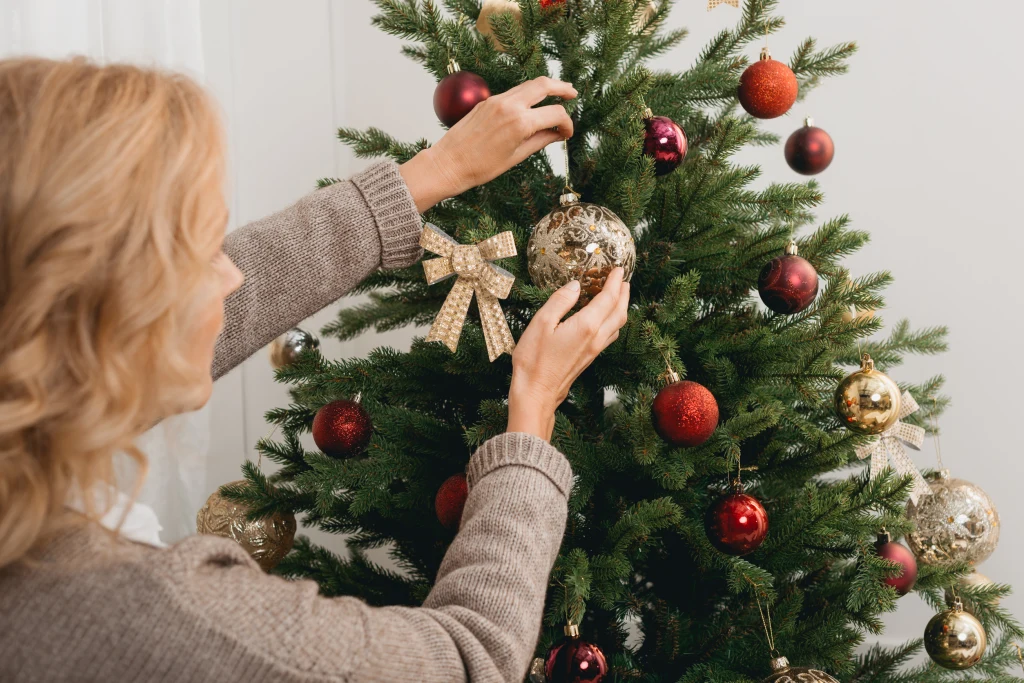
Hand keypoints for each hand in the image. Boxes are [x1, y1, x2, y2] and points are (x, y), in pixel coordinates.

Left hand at [400, 76, 576, 212]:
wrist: (449, 163)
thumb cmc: (480, 167)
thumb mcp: (516, 156)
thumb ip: (540, 140)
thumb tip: (557, 134)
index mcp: (520, 123)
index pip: (555, 114)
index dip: (566, 124)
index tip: (567, 134)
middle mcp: (510, 106)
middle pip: (544, 85)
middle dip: (561, 88)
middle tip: (573, 93)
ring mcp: (497, 100)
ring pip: (528, 84)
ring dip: (545, 86)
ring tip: (557, 91)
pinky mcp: (487, 101)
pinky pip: (513, 91)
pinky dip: (527, 93)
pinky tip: (532, 101)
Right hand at [507, 268, 630, 441]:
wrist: (537, 392)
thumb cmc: (534, 359)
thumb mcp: (541, 323)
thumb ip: (560, 301)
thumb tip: (575, 286)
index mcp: (586, 325)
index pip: (608, 298)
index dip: (615, 282)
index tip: (619, 269)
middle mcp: (596, 337)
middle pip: (619, 311)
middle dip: (623, 293)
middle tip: (623, 279)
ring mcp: (595, 349)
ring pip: (618, 324)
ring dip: (622, 306)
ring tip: (618, 294)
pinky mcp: (590, 357)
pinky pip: (610, 334)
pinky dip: (614, 320)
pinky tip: (606, 318)